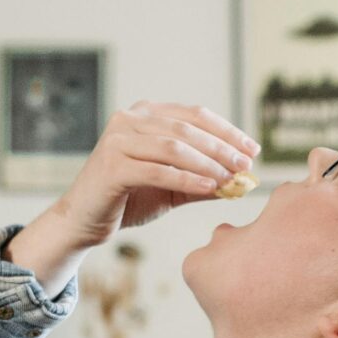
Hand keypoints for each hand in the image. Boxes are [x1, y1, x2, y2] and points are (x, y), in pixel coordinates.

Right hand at [6, 101, 257, 291]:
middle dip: (222, 147)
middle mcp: (128, 120)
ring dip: (208, 163)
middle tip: (247, 165)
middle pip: (186, 129)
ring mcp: (117, 140)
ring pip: (174, 147)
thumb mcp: (172, 187)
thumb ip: (202, 180)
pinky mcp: (111, 166)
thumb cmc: (128, 201)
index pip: (194, 115)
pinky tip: (210, 188)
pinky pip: (157, 170)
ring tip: (231, 179)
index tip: (253, 149)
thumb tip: (242, 181)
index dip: (227, 130)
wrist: (84, 222)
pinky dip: (187, 178)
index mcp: (144, 115)